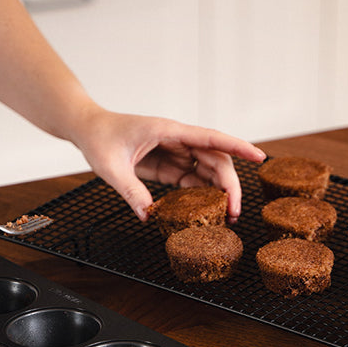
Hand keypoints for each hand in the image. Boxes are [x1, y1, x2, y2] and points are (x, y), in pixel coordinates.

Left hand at [72, 110, 265, 221]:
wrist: (87, 129)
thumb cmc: (99, 138)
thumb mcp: (111, 167)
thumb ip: (131, 191)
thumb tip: (148, 216)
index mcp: (168, 131)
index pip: (211, 138)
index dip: (238, 146)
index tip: (260, 157)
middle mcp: (177, 140)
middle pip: (215, 159)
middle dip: (229, 185)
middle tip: (233, 213)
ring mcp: (174, 153)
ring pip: (207, 171)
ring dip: (218, 193)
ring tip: (225, 217)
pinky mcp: (168, 165)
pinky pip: (191, 180)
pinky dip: (200, 195)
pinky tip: (205, 212)